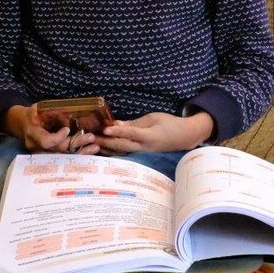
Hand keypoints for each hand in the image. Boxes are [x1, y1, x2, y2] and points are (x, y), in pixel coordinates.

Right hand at [1, 104, 100, 154]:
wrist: (24, 125)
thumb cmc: (32, 115)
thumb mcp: (36, 109)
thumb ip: (46, 111)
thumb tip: (60, 111)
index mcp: (33, 134)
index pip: (45, 141)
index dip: (57, 138)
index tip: (67, 129)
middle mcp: (38, 147)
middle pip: (58, 150)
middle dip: (75, 143)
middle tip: (90, 137)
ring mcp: (45, 154)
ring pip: (64, 156)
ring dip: (81, 152)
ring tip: (95, 147)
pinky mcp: (52, 156)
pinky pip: (66, 157)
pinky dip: (79, 154)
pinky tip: (91, 150)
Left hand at [98, 111, 213, 152]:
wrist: (184, 137)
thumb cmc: (170, 124)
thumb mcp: (153, 118)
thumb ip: (134, 124)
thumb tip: (116, 125)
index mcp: (149, 136)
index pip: (131, 133)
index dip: (118, 131)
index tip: (105, 129)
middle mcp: (144, 147)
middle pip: (122, 146)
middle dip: (105, 142)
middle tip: (89, 138)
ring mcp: (143, 153)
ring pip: (121, 152)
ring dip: (106, 148)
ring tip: (91, 143)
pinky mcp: (141, 154)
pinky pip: (125, 153)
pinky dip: (113, 150)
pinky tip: (102, 148)